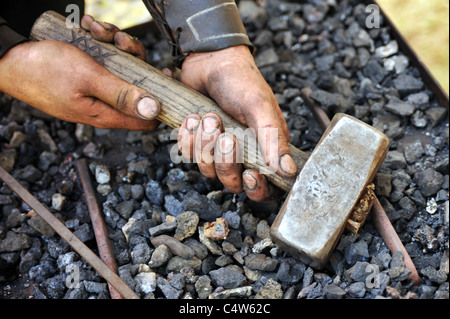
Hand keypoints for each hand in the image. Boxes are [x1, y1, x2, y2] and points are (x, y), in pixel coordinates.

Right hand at [0, 15, 159, 129]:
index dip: (161, 101)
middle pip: (137, 84)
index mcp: (106, 112)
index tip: (166, 77)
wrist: (7, 55)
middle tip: (120, 41)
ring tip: (97, 30)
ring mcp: (94, 86)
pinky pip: (103, 57)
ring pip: (120, 65)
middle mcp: (103, 102)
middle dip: (134, 58)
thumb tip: (153, 110)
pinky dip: (99, 40)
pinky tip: (87, 28)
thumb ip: (122, 94)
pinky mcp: (85, 73)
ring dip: (114, 43)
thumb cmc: (43, 69)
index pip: (146, 118)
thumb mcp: (89, 78)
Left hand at [178, 46, 296, 200]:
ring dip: (205, 146)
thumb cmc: (241, 81)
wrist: (209, 60)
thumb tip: (289, 171)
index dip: (257, 190)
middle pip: (233, 184)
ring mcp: (217, 150)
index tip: (250, 174)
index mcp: (265, 149)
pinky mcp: (196, 142)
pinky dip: (188, 139)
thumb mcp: (260, 108)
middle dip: (226, 162)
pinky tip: (192, 118)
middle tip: (225, 135)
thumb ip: (273, 140)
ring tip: (208, 118)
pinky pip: (188, 156)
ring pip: (207, 171)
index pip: (265, 189)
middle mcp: (242, 154)